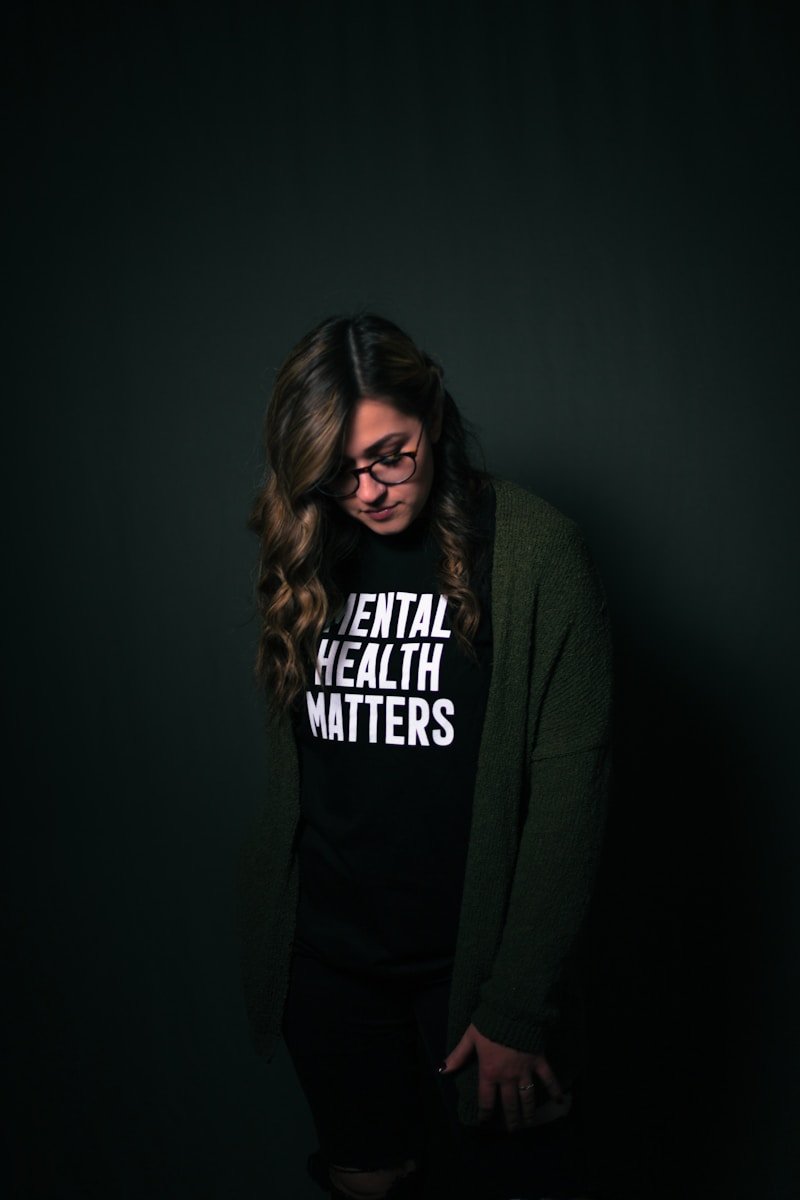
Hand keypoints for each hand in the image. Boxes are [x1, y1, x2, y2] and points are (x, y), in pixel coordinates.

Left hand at [439, 1022, 564, 1132]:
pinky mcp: (539, 1061)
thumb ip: (458, 1055)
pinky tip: (560, 1100)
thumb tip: (442, 1070)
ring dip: (528, 1112)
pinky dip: (555, 1089)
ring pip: (527, 1097)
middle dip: (510, 1119)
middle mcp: (508, 1077)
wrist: (513, 1011)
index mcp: (490, 1072)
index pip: (486, 1099)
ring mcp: (525, 1071)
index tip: (485, 1122)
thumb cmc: (489, 1024)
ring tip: (529, 1124)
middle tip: (512, 1131)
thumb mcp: (470, 1038)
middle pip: (509, 1104)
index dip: (485, 1113)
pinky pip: (548, 1078)